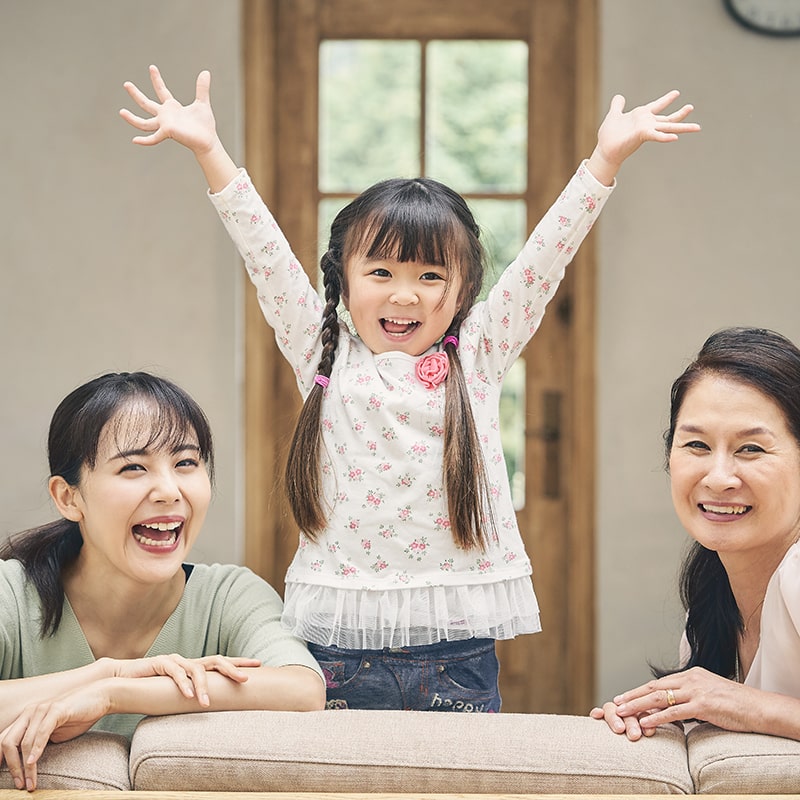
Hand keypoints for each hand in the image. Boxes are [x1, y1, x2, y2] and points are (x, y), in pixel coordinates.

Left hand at [0, 682, 112, 791]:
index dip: (1, 760)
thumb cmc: (79, 715)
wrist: (102, 697)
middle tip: (18, 784)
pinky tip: (33, 763)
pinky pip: (41, 733)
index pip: (5, 739)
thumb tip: (27, 762)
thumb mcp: (55, 732)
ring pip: (24, 742)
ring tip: (30, 782)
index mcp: (28, 716)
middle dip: (10, 766)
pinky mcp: (56, 710)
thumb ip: (39, 742)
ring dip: (25, 766)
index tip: (5, 778)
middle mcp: (31, 711)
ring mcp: (43, 709)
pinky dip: (35, 750)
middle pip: (8, 742)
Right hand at [111, 653, 260, 706]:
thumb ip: (194, 697)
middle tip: (245, 679)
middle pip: (215, 660)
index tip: (259, 664)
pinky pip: (173, 672)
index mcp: (195, 667)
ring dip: (202, 687)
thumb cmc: (154, 689)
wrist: (124, 679)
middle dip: (232, 668)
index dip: (239, 662)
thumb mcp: (178, 694)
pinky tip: (187, 695)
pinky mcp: (160, 663)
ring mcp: (175, 660)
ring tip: (206, 702)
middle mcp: (188, 661)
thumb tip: (214, 709)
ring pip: (195, 669)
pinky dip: (181, 684)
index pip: (222, 662)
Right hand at [119, 64, 218, 155]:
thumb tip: (206, 72)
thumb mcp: (202, 103)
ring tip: (121, 112)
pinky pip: (153, 138)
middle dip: (136, 94)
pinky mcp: (167, 133)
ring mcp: (165, 125)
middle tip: (126, 84)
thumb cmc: (205, 125)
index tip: (152, 67)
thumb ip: (202, 88)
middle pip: (147, 104)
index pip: (161, 91)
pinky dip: (145, 140)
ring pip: (144, 123)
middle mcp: (165, 116)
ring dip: (132, 119)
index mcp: (172, 107)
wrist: (208, 141)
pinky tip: (135, 140)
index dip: (156, 79)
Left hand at [586, 90, 699, 184]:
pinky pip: (657, 135)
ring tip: (696, 126)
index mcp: (641, 116)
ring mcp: (646, 130)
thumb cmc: (609, 136)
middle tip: (691, 107)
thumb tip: (619, 96)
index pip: (656, 106)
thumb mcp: (614, 115)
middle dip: (680, 114)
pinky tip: (676, 137)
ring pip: (667, 126)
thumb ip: (617, 106)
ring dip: (681, 125)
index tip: (676, 93)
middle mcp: (646, 123)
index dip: (666, 100)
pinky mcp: (642, 135)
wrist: (605, 150)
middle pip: (667, 118)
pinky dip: (666, 136)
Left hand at [591, 666, 755, 740]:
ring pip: (659, 697)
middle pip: (654, 687)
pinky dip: (657, 717)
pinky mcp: (703, 705)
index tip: (624, 697)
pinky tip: (645, 722)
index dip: (639, 690)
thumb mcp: (709, 695)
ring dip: (638, 705)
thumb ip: (691, 698)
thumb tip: (676, 708)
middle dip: (632, 696)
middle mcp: (690, 679)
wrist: (759, 707)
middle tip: (615, 703)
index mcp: (691, 675)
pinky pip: (675, 712)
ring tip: (623, 712)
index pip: (659, 683)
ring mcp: (696, 691)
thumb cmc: (736, 705)